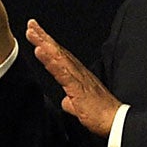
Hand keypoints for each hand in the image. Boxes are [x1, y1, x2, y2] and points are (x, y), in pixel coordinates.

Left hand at [26, 19, 119, 136]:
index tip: (36, 33)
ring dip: (44, 44)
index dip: (48, 44)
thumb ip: (71, 101)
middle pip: (58, 51)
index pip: (60, 57)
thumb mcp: (79, 107)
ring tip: (33, 33)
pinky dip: (50, 60)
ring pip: (58, 57)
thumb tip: (66, 101)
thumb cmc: (100, 114)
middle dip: (44, 37)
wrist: (114, 122)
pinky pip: (61, 71)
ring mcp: (78, 78)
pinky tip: (40, 51)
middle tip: (31, 24)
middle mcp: (78, 72)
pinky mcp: (77, 87)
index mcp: (78, 75)